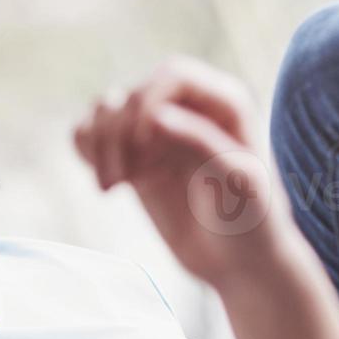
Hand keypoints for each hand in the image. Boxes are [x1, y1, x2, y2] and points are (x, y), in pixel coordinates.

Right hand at [73, 56, 294, 289]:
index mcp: (223, 102)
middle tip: (122, 183)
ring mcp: (156, 132)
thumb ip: (200, 144)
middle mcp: (187, 108)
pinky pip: (91, 133)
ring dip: (98, 145)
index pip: (171, 74)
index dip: (148, 102)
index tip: (143, 146)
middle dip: (118, 135)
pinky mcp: (133, 157)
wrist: (239, 264)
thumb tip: (155, 117)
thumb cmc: (252, 223)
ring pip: (104, 109)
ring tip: (112, 186)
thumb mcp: (239, 184)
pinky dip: (87, 152)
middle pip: (132, 94)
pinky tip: (110, 184)